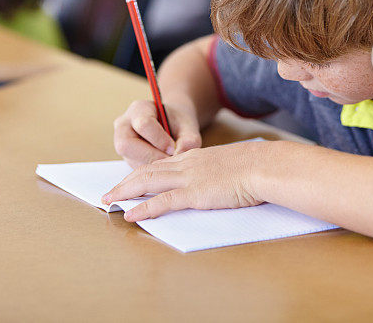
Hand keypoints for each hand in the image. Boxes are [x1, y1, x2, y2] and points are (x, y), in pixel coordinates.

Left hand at [102, 141, 267, 220]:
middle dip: (125, 182)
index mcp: (195, 157)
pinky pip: (162, 201)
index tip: (129, 181)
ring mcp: (188, 178)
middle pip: (147, 171)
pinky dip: (143, 208)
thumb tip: (215, 181)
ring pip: (147, 182)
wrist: (263, 165)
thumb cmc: (255, 167)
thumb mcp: (230, 165)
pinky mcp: (194, 193)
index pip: (160, 164)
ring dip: (125, 192)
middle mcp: (186, 164)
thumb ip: (217, 171)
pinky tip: (130, 214)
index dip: (142, 173)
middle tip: (109, 192)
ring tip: (109, 201)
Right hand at [113, 99, 201, 167]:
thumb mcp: (187, 126)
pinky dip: (149, 173)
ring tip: (169, 165)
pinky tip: (163, 170)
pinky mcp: (126, 158)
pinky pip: (133, 168)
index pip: (143, 124)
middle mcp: (123, 125)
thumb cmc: (178, 123)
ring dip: (150, 167)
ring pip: (129, 159)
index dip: (159, 139)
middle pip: (126, 145)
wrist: (172, 126)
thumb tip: (183, 152)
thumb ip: (189, 138)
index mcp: (139, 109)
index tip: (174, 148)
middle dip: (150, 156)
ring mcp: (121, 142)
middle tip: (169, 161)